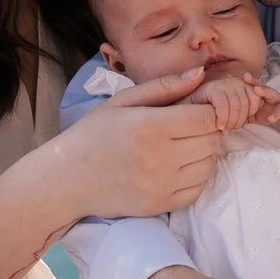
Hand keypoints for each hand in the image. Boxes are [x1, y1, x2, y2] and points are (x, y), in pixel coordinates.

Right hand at [50, 70, 223, 220]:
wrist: (67, 180)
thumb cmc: (92, 134)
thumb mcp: (122, 101)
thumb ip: (164, 86)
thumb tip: (200, 73)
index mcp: (149, 126)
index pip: (206, 118)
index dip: (210, 111)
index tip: (200, 109)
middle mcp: (159, 158)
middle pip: (211, 141)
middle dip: (209, 130)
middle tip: (191, 126)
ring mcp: (160, 185)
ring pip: (208, 166)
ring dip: (204, 154)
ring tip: (185, 146)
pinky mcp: (160, 205)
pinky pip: (197, 190)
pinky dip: (196, 177)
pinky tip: (179, 167)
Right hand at [187, 74, 275, 132]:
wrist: (186, 110)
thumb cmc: (211, 114)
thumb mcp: (233, 112)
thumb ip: (246, 110)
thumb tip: (265, 113)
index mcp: (241, 84)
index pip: (256, 97)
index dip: (251, 112)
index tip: (241, 123)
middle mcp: (233, 80)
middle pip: (247, 103)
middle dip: (240, 120)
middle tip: (230, 129)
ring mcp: (222, 82)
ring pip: (237, 105)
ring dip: (232, 121)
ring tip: (224, 129)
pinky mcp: (212, 88)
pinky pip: (224, 105)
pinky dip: (223, 118)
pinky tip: (218, 125)